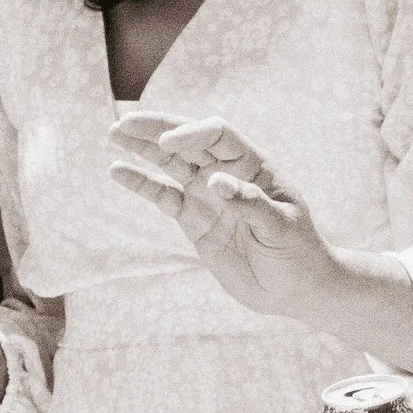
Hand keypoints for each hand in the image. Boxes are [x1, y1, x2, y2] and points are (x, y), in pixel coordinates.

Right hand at [107, 112, 346, 319]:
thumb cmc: (298, 252)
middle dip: (157, 129)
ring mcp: (207, 195)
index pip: (218, 135)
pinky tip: (118, 170)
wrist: (294, 288)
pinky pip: (163, 196)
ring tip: (114, 133)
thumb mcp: (282, 228)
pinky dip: (141, 183)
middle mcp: (227, 173)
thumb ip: (250, 204)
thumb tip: (215, 182)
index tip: (169, 143)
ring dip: (143, 148)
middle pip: (188, 141)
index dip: (192, 133)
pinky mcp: (194, 220)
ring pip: (171, 163)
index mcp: (254, 166)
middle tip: (124, 124)